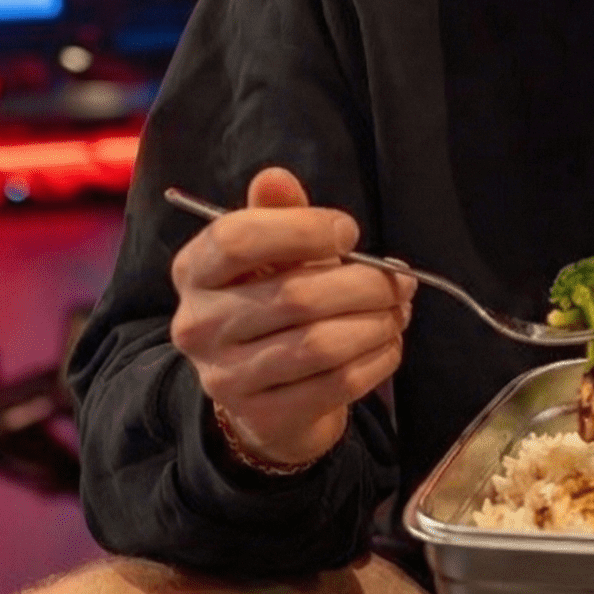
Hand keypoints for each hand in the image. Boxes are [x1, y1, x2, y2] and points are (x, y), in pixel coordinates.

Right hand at [170, 166, 415, 468]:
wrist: (266, 397)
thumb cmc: (274, 303)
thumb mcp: (273, 253)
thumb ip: (278, 214)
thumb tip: (276, 177)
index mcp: (194, 271)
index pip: (236, 238)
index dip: (303, 228)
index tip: (349, 232)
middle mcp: (197, 325)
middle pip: (295, 295)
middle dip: (364, 283)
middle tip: (399, 280)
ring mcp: (225, 378)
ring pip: (321, 343)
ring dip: (377, 323)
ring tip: (398, 310)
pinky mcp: (263, 416)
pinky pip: (336, 383)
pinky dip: (377, 360)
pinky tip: (389, 344)